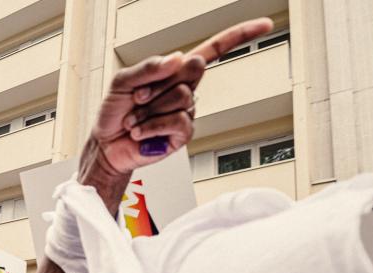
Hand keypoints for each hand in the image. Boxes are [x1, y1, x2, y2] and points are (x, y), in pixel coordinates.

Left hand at [80, 18, 273, 202]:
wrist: (107, 145)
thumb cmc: (114, 112)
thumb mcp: (122, 82)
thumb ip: (148, 68)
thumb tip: (178, 58)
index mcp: (175, 71)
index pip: (212, 50)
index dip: (239, 36)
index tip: (265, 25)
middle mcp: (186, 89)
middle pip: (192, 70)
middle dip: (158, 83)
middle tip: (138, 99)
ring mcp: (187, 112)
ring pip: (182, 97)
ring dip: (150, 109)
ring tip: (136, 119)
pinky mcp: (184, 134)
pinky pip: (177, 120)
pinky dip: (152, 125)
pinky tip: (141, 132)